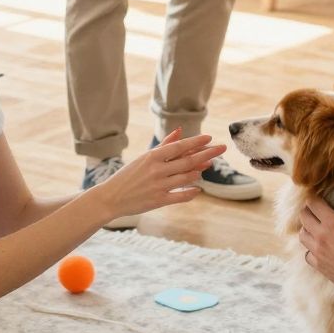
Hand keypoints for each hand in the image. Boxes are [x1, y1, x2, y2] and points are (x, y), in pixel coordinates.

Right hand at [102, 131, 224, 218]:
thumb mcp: (144, 158)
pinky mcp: (158, 201)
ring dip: (200, 170)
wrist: (110, 198)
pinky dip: (190, 192)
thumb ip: (163, 145)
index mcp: (152, 156)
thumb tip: (180, 131)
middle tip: (222, 148)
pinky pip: (180, 196)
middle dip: (208, 153)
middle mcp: (157, 170)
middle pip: (188, 160)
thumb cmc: (128, 175)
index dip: (196, 142)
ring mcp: (158, 186)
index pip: (179, 147)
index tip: (210, 138)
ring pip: (186, 177)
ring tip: (210, 164)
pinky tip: (198, 189)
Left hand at [299, 185, 333, 294]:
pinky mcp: (319, 266)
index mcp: (333, 223)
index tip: (320, 198)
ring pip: (302, 235)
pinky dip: (310, 249)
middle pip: (303, 217)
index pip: (313, 204)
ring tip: (317, 228)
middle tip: (317, 211)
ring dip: (307, 229)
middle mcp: (321, 236)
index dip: (315, 198)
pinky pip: (307, 254)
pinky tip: (320, 249)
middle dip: (308, 211)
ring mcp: (317, 252)